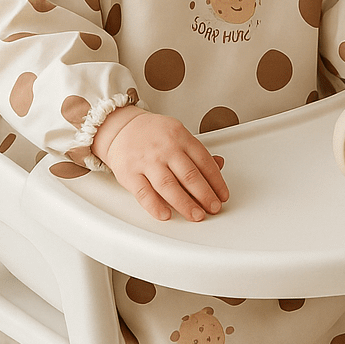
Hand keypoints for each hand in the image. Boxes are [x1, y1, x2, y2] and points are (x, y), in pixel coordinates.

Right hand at [93, 107, 229, 221]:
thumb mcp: (178, 134)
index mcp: (180, 137)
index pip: (204, 161)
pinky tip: (166, 215)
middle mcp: (165, 149)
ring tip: (196, 215)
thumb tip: (220, 165)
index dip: (216, 181)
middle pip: (189, 175)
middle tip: (213, 208)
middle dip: (205, 195)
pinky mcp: (130, 174)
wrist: (122, 128)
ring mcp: (147, 161)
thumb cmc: (153, 134)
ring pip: (168, 186)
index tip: (222, 195)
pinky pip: (144, 193)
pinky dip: (155, 206)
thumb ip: (197, 152)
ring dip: (185, 204)